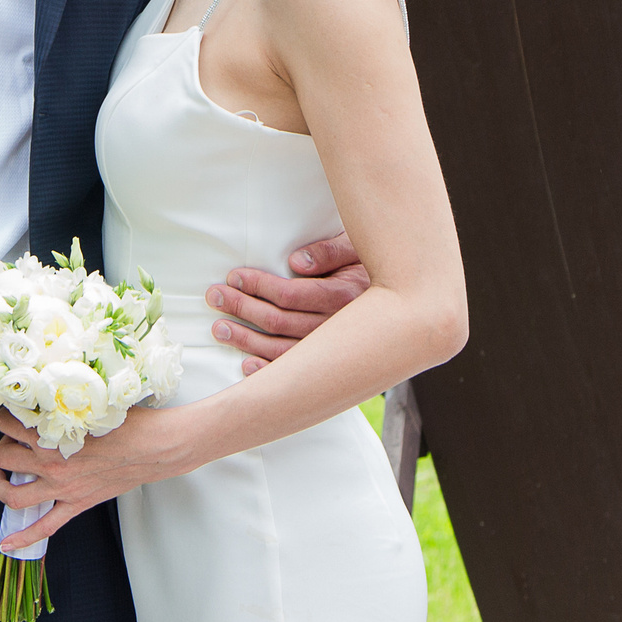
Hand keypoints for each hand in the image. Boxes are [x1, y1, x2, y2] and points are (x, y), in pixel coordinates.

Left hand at [0, 406, 199, 548]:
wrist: (154, 447)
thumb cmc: (128, 422)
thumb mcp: (89, 405)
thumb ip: (64, 406)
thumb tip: (46, 399)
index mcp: (53, 435)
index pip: (9, 423)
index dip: (6, 417)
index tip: (12, 414)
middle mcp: (51, 464)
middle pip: (3, 457)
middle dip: (2, 446)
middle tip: (11, 441)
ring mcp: (62, 489)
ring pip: (12, 494)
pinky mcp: (75, 505)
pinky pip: (43, 528)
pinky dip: (22, 538)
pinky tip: (6, 543)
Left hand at [210, 233, 370, 374]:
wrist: (406, 302)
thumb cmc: (374, 266)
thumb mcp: (358, 248)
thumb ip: (330, 251)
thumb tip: (296, 261)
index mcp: (345, 297)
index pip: (291, 295)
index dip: (258, 286)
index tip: (233, 277)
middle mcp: (340, 328)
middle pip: (280, 322)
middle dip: (242, 308)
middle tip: (214, 297)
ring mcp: (335, 351)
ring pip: (283, 350)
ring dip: (246, 339)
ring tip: (219, 328)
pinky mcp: (332, 366)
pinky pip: (297, 373)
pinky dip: (269, 371)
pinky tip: (247, 365)